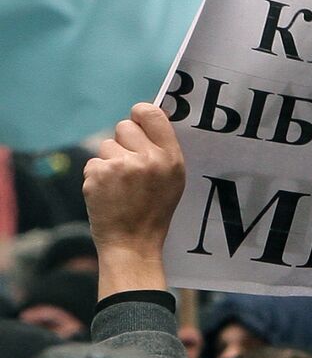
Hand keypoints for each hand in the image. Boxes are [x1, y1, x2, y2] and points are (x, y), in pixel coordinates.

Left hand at [83, 103, 184, 295]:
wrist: (132, 244)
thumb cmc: (153, 212)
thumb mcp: (173, 180)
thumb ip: (162, 150)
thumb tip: (147, 117)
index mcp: (171, 157)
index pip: (151, 113)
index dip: (140, 115)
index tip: (137, 125)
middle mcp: (148, 158)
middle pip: (124, 126)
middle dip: (123, 143)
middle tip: (128, 168)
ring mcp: (122, 166)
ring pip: (106, 145)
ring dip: (109, 162)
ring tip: (119, 186)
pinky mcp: (99, 175)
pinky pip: (93, 162)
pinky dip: (96, 177)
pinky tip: (108, 194)